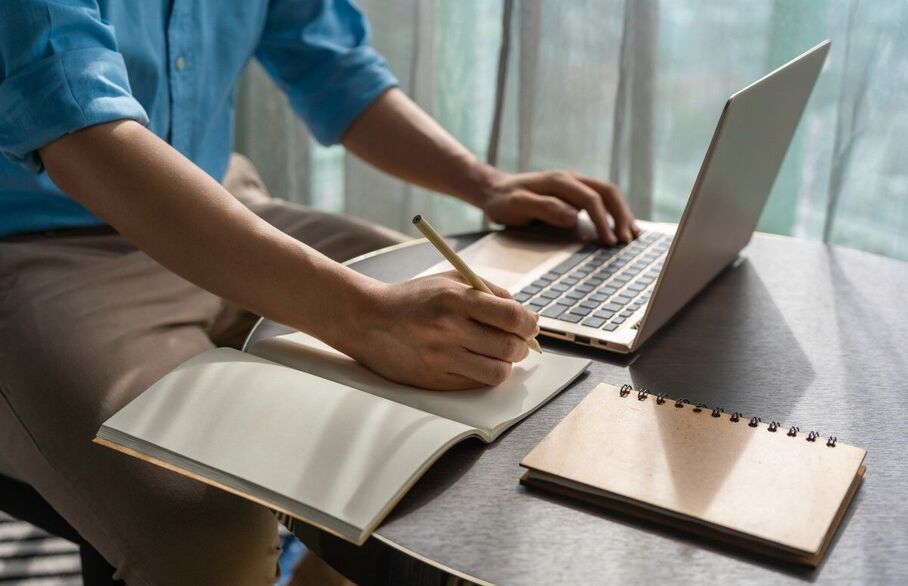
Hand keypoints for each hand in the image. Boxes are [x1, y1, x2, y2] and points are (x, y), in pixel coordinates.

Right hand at [345, 271, 539, 389]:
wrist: (368, 320)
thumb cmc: (414, 298)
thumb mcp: (450, 280)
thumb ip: (489, 291)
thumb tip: (524, 313)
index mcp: (456, 299)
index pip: (512, 316)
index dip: (529, 323)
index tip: (530, 325)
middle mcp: (449, 329)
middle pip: (510, 347)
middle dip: (522, 346)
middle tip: (518, 342)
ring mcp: (441, 358)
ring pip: (497, 372)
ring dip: (506, 364)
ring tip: (498, 354)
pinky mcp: (434, 380)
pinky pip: (475, 384)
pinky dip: (483, 374)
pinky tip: (475, 361)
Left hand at [480, 170, 639, 244]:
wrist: (493, 191)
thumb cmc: (503, 201)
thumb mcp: (517, 205)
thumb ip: (544, 209)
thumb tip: (573, 217)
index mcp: (559, 181)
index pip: (591, 199)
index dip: (603, 220)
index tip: (609, 241)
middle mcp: (571, 179)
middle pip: (607, 192)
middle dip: (620, 216)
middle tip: (626, 240)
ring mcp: (574, 185)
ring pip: (607, 195)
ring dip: (621, 214)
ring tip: (631, 235)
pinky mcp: (574, 194)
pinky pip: (600, 200)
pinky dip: (613, 213)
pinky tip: (619, 227)